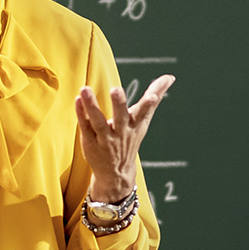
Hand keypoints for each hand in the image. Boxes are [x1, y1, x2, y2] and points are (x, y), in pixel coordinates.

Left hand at [76, 75, 173, 203]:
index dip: (149, 105)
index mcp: (135, 125)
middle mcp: (121, 132)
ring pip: (98, 122)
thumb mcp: (143, 120)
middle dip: (119, 104)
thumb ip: (155, 96)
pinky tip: (77, 100)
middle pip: (120, 117)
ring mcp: (104, 138)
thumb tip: (170, 77)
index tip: (152, 96)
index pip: (143, 114)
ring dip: (91, 106)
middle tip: (116, 89)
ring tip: (85, 89)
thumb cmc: (130, 138)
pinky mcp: (90, 141)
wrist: (116, 172)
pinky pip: (85, 127)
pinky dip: (80, 114)